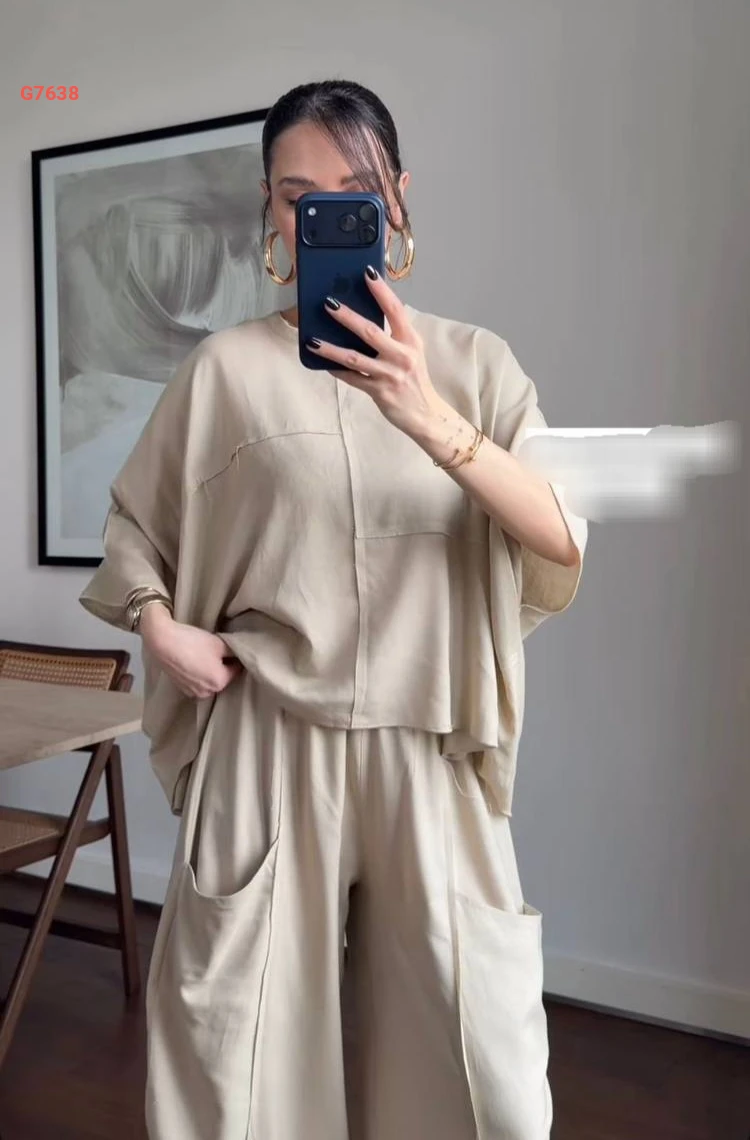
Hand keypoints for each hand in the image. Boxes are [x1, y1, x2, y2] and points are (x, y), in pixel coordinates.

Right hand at [140, 605, 242, 698]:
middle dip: (222, 665)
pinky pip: (196, 681)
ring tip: (203, 654)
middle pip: (222, 677)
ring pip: (208, 680)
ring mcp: (192, 692)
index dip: (235, 657)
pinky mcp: (180, 688)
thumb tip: (239, 655)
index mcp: (220, 683)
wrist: (162, 642)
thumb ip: (233, 652)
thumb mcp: (219, 643)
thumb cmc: (194, 642)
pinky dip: (197, 673)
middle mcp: (207, 692)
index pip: (236, 670)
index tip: (230, 647)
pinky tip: (192, 659)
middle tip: (217, 650)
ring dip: (209, 670)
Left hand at [305, 268, 443, 438]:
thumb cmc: (414, 378)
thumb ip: (394, 335)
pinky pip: (352, 379)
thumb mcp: (411, 352)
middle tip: (328, 303)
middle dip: (347, 317)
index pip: (395, 309)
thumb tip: (364, 316)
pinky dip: (337, 370)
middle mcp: (402, 356)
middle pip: (371, 331)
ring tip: (312, 339)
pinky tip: (322, 363)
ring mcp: (389, 375)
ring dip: (331, 348)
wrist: (425, 413)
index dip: (381, 290)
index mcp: (411, 340)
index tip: (367, 273)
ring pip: (354, 358)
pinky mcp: (379, 392)